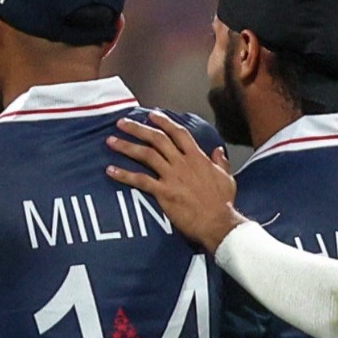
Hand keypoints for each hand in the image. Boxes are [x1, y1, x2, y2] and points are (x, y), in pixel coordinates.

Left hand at [106, 112, 242, 252]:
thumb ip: (220, 162)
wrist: (219, 223)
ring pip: (146, 155)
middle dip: (138, 128)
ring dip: (127, 146)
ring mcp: (172, 177)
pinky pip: (140, 180)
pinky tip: (110, 170)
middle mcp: (183, 163)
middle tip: (122, 123)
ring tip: (111, 141)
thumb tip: (217, 150)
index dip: (164, 122)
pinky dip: (124, 175)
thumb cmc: (223, 203)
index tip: (151, 114)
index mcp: (198, 157)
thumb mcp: (226, 177)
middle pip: (157, 139)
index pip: (178, 133)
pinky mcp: (164, 192)